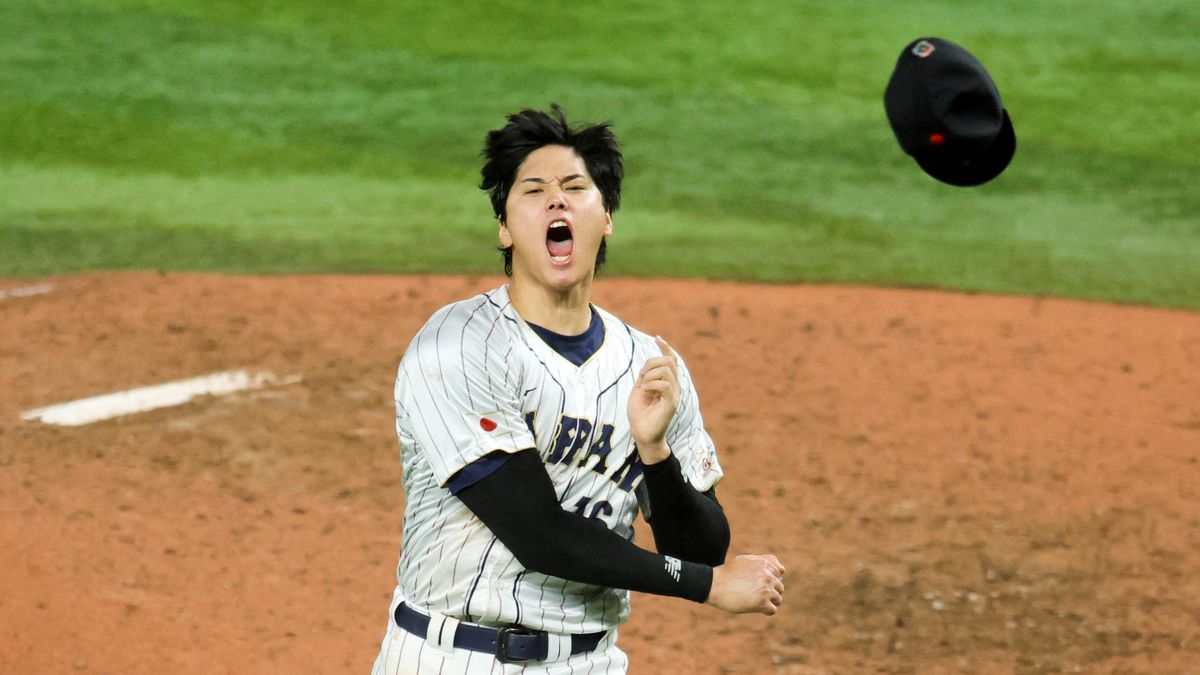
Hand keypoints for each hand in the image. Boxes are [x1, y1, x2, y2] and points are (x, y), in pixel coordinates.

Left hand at [626, 336, 680, 463]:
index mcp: (668, 383)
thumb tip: (649, 363)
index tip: (657, 338)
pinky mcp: (672, 403)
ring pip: (666, 370)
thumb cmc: (640, 413)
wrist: (642, 434)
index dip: (666, 347)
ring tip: (643, 386)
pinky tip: (644, 390)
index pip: (672, 360)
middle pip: (668, 361)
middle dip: (651, 363)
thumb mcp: (640, 389)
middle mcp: (675, 387)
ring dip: (650, 374)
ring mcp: (675, 394)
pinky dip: (651, 383)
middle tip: (641, 377)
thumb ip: (646, 375)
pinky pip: (665, 384)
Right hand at [705, 554, 785, 614]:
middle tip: (756, 594)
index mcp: (764, 564)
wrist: (714, 585)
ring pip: (778, 599)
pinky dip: (766, 611)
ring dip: (769, 601)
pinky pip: (773, 610)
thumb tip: (782, 570)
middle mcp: (768, 576)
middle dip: (771, 591)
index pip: (780, 572)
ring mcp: (766, 590)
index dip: (771, 578)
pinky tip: (756, 608)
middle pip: (780, 586)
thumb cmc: (728, 573)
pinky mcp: (762, 603)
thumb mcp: (745, 560)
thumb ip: (763, 561)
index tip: (760, 583)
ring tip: (756, 601)